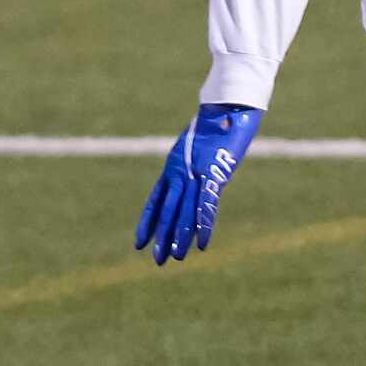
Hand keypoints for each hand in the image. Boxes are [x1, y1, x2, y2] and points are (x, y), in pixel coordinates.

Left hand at [134, 104, 261, 263]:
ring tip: (175, 258)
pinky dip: (204, 225)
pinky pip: (206, 205)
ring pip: (184, 211)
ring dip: (180, 236)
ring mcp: (195, 172)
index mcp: (173, 165)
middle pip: (168, 210)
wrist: (227, 105)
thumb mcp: (199, 144)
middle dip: (163, 237)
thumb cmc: (217, 120)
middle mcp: (179, 171)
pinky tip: (202, 243)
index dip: (147, 222)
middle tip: (158, 261)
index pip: (155, 199)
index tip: (139, 242)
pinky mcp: (213, 173)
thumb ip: (195, 161)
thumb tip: (198, 173)